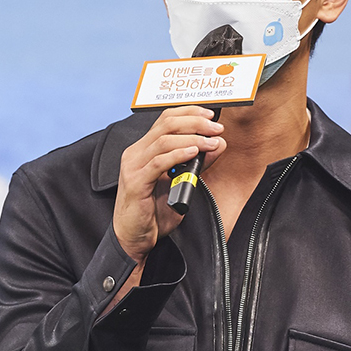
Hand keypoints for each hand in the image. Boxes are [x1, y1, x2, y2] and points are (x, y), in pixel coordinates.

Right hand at [113, 106, 225, 263]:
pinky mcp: (135, 181)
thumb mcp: (180, 184)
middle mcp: (136, 153)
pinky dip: (179, 154)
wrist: (134, 238)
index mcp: (144, 150)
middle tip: (216, 128)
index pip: (165, 119)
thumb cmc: (152, 213)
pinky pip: (159, 162)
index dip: (189, 112)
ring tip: (210, 142)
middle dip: (195, 122)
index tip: (211, 115)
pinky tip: (194, 153)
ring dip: (192, 138)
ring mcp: (133, 166)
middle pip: (166, 124)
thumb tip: (217, 144)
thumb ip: (196, 164)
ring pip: (164, 140)